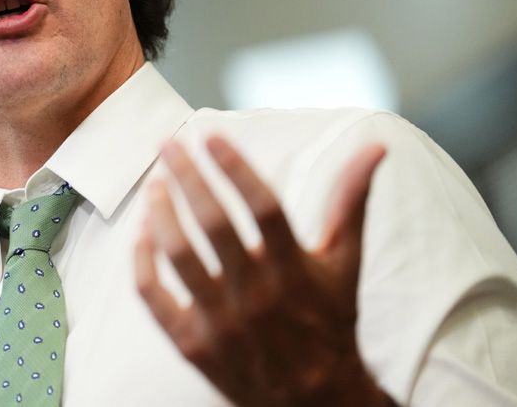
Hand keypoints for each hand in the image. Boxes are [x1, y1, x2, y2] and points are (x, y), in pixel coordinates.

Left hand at [135, 135, 394, 406]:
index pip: (263, 207)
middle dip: (188, 177)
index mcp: (296, 271)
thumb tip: (374, 146)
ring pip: (179, 255)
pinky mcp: (191, 344)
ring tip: (157, 182)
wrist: (316, 403)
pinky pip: (153, 295)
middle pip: (214, 224)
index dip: (236, 167)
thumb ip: (351, 201)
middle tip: (168, 143)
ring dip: (162, 211)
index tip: (211, 135)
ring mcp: (221, 323)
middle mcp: (258, 296)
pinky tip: (142, 231)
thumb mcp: (345, 264)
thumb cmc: (330, 321)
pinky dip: (142, 259)